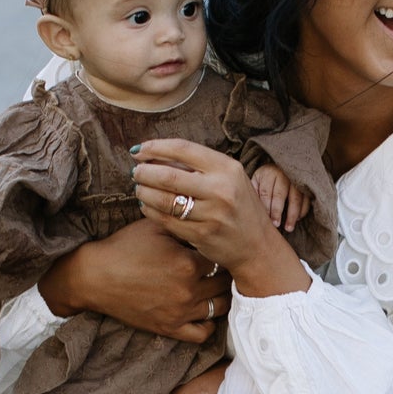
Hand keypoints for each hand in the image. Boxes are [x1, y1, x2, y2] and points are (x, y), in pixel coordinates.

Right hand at [38, 217, 230, 342]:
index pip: (221, 257)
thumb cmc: (123, 247)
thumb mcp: (154, 227)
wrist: (95, 277)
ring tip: (216, 286)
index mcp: (187, 263)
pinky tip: (205, 311)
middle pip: (224, 283)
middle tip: (223, 266)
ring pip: (219, 308)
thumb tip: (203, 216)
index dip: (220, 251)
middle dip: (225, 272)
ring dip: (221, 296)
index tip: (219, 247)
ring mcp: (180, 312)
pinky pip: (203, 334)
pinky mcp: (170, 328)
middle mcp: (188, 290)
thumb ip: (182, 223)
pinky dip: (209, 324)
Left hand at [131, 138, 309, 297]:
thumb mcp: (229, 178)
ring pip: (164, 200)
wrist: (257, 246)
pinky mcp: (202, 235)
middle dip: (145, 172)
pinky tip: (147, 206)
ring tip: (140, 188)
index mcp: (227, 168)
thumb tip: (154, 154)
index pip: (182, 149)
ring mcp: (212, 215)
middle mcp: (221, 190)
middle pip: (169, 176)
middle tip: (135, 171)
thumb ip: (199, 165)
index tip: (139, 150)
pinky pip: (167, 221)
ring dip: (145, 192)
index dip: (155, 147)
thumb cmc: (239, 206)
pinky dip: (151, 211)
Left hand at [249, 162, 308, 232]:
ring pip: (295, 198)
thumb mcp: (257, 181)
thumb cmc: (266, 179)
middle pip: (279, 195)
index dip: (266, 207)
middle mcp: (282, 174)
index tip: (266, 220)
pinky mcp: (305, 184)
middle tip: (276, 225)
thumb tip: (248, 211)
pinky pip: (306, 198)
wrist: (281, 166)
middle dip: (277, 211)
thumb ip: (253, 192)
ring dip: (292, 214)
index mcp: (267, 174)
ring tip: (289, 228)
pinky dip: (303, 210)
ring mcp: (295, 178)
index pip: (266, 193)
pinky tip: (298, 219)